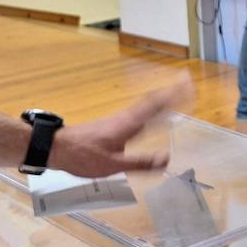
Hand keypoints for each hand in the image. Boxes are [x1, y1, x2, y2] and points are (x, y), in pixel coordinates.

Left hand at [48, 78, 192, 176]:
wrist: (58, 148)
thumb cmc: (83, 156)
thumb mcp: (113, 165)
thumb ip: (140, 162)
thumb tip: (166, 158)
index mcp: (128, 125)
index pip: (155, 107)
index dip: (173, 96)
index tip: (188, 87)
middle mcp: (125, 118)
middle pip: (153, 101)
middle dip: (171, 91)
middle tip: (187, 82)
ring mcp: (119, 119)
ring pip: (146, 104)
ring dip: (162, 97)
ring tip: (176, 92)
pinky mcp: (113, 124)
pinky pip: (138, 111)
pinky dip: (151, 106)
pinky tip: (153, 111)